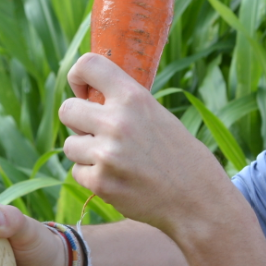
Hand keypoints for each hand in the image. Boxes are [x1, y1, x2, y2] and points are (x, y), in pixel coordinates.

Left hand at [61, 53, 231, 236]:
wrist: (198, 200)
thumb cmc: (181, 156)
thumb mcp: (158, 115)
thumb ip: (125, 105)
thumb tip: (89, 98)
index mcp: (134, 97)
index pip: (88, 65)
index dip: (77, 76)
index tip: (83, 92)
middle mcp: (117, 121)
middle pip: (66, 109)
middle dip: (77, 121)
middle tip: (97, 132)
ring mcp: (106, 154)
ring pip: (69, 144)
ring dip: (85, 152)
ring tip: (113, 159)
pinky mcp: (100, 183)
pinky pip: (77, 173)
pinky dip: (92, 177)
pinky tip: (118, 178)